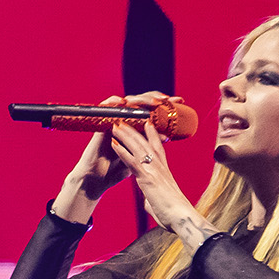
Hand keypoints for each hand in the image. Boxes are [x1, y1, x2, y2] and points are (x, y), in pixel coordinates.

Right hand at [53, 93, 173, 222]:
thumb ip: (149, 147)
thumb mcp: (138, 157)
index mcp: (135, 127)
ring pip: (126, 102)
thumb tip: (166, 137)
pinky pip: (105, 109)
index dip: (165, 105)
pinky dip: (111, 103)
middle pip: (141, 103)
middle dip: (156, 98)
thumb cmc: (115, 170)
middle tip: (170, 99)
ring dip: (140, 99)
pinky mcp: (100, 125)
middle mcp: (124, 122)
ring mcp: (112, 122)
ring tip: (153, 101)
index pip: (151, 111)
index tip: (180, 100)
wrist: (98, 179)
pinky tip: (121, 102)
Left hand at [108, 119, 212, 249]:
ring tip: (115, 124)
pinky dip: (122, 151)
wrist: (181, 218)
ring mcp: (154, 171)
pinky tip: (113, 143)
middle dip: (135, 130)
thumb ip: (152, 198)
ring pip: (138, 148)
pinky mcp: (147, 178)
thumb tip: (149, 201)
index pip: (158, 148)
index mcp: (164, 171)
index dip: (152, 135)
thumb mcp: (161, 202)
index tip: (147, 124)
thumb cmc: (174, 214)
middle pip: (146, 143)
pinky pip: (132, 161)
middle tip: (125, 119)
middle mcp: (160, 167)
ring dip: (125, 135)